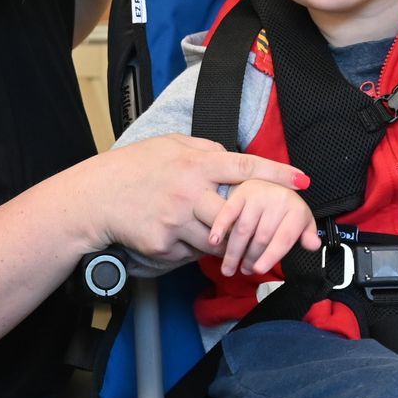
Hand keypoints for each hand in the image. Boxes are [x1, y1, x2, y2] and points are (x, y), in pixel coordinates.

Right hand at [84, 135, 307, 263]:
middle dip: (249, 225)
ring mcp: (177, 221)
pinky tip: (175, 235)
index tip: (302, 180)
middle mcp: (189, 192)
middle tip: (256, 230)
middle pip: (237, 215)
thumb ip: (203, 149)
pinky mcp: (164, 245)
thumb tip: (231, 155)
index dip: (277, 174)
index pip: (245, 168)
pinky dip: (191, 247)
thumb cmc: (132, 168)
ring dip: (220, 240)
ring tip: (207, 232)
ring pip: (218, 241)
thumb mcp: (168, 145)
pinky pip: (192, 253)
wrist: (95, 198)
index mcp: (194, 164)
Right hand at [207, 179, 319, 275]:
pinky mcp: (240, 193)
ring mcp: (257, 194)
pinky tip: (214, 241)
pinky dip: (220, 228)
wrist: (272, 184)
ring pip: (243, 230)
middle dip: (251, 258)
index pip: (283, 238)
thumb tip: (313, 245)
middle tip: (244, 271)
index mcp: (296, 208)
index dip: (271, 256)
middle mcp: (278, 198)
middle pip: (261, 237)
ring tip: (229, 268)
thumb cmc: (285, 210)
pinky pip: (228, 212)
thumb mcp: (301, 222)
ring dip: (234, 252)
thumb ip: (307, 235)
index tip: (259, 270)